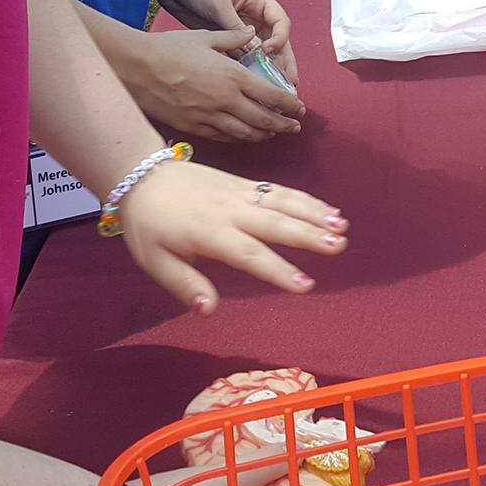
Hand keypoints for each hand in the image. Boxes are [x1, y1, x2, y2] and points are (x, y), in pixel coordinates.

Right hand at [117, 29, 304, 143]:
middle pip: (264, 120)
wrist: (136, 69)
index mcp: (233, 77)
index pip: (272, 96)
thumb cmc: (169, 49)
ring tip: (274, 134)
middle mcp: (226, 101)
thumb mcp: (206, 36)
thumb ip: (233, 37)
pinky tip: (245, 136)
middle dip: (284, 124)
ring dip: (264, 135)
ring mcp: (210, 117)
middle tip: (295, 127)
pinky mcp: (194, 128)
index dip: (290, 104)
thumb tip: (251, 32)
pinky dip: (239, 139)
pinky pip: (224, 138)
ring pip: (246, 133)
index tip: (300, 108)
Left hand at [118, 161, 346, 313]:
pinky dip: (305, 199)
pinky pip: (279, 190)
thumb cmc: (149, 225)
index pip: (249, 254)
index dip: (278, 269)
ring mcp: (240, 193)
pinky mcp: (244, 184)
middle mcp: (230, 210)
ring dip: (314, 213)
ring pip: (283, 202)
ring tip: (342, 226)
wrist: (143, 175)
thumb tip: (208, 310)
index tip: (305, 285)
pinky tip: (328, 209)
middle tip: (339, 246)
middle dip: (309, 235)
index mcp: (209, 233)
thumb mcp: (154, 260)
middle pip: (275, 223)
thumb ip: (183, 284)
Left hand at [156, 0, 299, 86]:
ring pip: (261, 52)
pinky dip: (247, 70)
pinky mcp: (226, 39)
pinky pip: (242, 57)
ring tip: (274, 91)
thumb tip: (254, 52)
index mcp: (259, 1)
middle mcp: (254, 16)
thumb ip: (236, 28)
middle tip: (291, 83)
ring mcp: (241, 29)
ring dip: (267, 69)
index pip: (281, 23)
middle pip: (277, 41)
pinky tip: (250, 85)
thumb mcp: (218, 3)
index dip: (279, 40)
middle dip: (284, 62)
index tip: (267, 52)